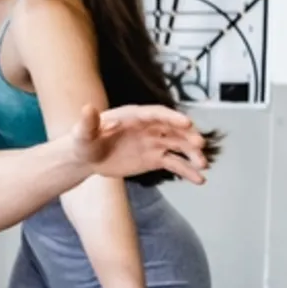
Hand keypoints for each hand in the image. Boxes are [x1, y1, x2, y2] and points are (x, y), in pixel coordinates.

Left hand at [66, 104, 209, 183]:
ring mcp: (153, 143)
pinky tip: (199, 179)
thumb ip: (88, 122)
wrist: (87, 158)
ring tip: (203, 165)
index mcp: (134, 116)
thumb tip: (87, 108)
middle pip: (173, 129)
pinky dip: (187, 170)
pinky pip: (174, 163)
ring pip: (178, 146)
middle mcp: (148, 127)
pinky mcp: (155, 158)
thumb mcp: (83, 133)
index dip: (171, 117)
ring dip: (192, 154)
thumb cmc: (84, 141)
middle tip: (199, 145)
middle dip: (187, 136)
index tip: (186, 123)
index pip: (156, 114)